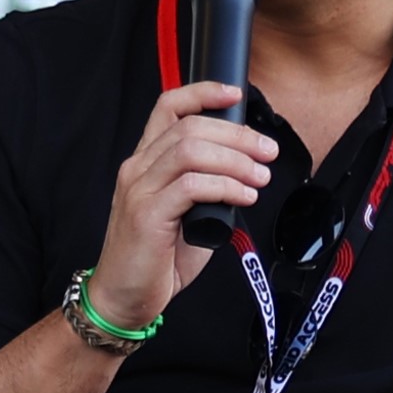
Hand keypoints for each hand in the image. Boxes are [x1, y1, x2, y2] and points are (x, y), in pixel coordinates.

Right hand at [89, 82, 275, 328]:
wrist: (125, 299)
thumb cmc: (157, 257)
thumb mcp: (186, 211)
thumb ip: (206, 184)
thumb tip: (247, 169)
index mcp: (146, 161)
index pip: (168, 107)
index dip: (202, 93)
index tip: (235, 95)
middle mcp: (138, 168)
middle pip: (190, 127)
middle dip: (237, 135)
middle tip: (267, 152)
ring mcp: (139, 190)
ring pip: (191, 151)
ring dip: (235, 160)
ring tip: (260, 178)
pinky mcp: (146, 215)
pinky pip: (192, 186)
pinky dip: (225, 186)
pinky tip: (244, 198)